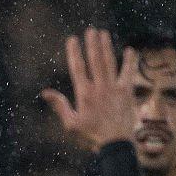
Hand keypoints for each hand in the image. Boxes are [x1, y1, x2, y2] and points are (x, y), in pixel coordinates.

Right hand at [40, 27, 137, 153]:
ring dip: (106, 47)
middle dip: (92, 44)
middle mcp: (99, 88)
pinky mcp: (126, 92)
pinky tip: (130, 50)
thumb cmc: (90, 136)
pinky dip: (129, 61)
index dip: (74, 52)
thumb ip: (59, 105)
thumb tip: (45, 92)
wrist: (115, 145)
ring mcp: (114, 88)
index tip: (72, 39)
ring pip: (110, 63)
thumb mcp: (70, 124)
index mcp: (84, 94)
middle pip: (95, 60)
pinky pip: (128, 73)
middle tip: (91, 30)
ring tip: (104, 33)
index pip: (78, 68)